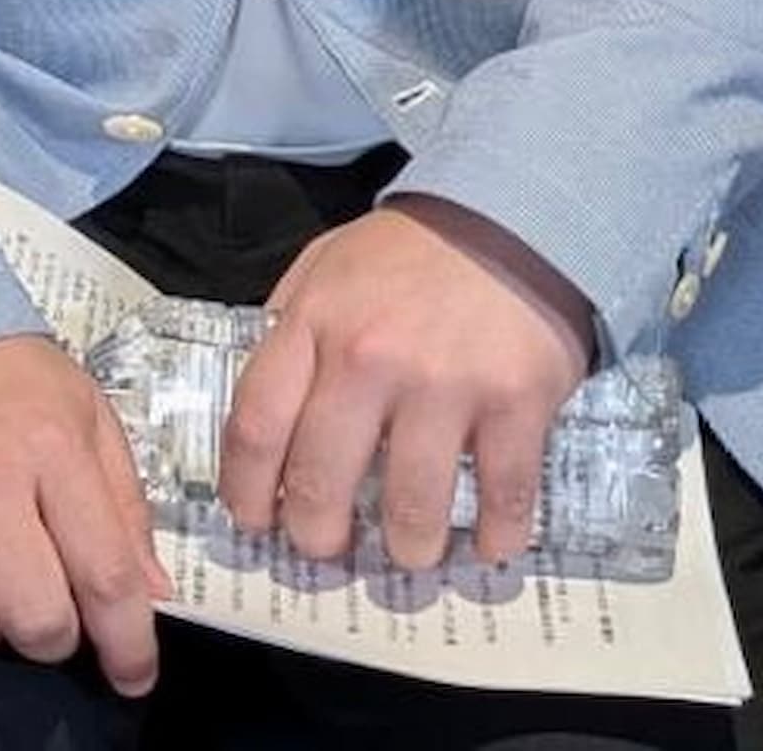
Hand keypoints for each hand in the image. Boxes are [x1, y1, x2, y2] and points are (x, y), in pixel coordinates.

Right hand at [0, 334, 173, 695]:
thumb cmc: (2, 370)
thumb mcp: (83, 410)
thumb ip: (123, 500)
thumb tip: (151, 591)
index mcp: (55, 445)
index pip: (105, 571)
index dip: (127, 642)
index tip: (135, 675)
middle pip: (33, 615)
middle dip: (53, 640)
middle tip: (51, 618)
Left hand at [218, 197, 591, 569]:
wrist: (514, 212)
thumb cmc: (412, 252)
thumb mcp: (327, 265)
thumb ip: (289, 330)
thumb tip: (262, 410)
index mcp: (316, 323)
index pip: (255, 428)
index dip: (246, 494)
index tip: (260, 520)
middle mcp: (371, 358)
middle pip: (321, 487)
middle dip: (320, 539)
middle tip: (334, 544)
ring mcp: (446, 384)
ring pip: (410, 514)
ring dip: (409, 550)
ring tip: (413, 547)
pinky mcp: (516, 401)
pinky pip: (501, 500)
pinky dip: (495, 538)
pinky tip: (488, 541)